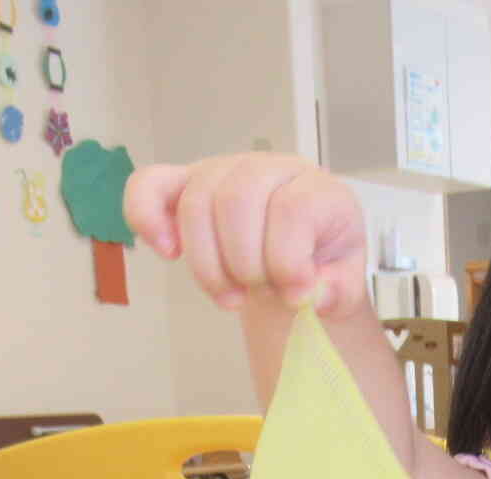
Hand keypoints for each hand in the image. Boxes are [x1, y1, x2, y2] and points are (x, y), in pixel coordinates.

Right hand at [123, 154, 367, 318]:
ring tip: (230, 298)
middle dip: (243, 264)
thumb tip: (308, 294)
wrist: (300, 252)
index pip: (291, 208)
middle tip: (257, 295)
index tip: (294, 296)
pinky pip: (149, 185)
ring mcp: (223, 171)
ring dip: (207, 264)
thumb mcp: (344, 285)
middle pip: (236, 201)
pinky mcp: (186, 184)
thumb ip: (337, 293)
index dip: (287, 259)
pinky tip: (167, 253)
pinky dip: (146, 217)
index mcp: (316, 188)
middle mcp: (268, 168)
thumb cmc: (320, 262)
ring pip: (196, 202)